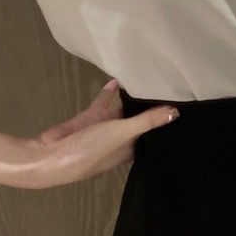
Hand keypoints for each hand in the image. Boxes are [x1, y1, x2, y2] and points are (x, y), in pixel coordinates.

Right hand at [19, 79, 178, 188]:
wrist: (53, 154)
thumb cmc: (95, 149)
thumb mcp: (124, 133)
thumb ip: (148, 121)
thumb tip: (177, 112)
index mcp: (132, 148)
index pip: (153, 135)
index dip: (164, 125)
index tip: (182, 109)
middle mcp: (121, 139)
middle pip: (139, 121)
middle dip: (149, 108)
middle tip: (168, 88)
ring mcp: (105, 128)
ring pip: (122, 110)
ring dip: (130, 98)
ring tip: (145, 81)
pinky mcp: (91, 118)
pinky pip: (104, 103)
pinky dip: (109, 93)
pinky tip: (117, 81)